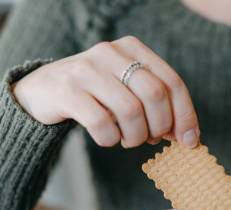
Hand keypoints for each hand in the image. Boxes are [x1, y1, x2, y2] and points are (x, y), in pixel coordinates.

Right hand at [13, 36, 199, 147]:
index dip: (185, 115)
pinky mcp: (67, 91)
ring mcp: (87, 70)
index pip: (172, 82)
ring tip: (128, 139)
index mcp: (132, 48)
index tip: (189, 140)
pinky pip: (102, 123)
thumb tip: (188, 135)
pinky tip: (107, 138)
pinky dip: (110, 139)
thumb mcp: (127, 89)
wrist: (42, 90)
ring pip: (131, 111)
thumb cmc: (95, 94)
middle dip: (160, 127)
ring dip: (135, 137)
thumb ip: (156, 104)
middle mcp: (110, 52)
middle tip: (150, 139)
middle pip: (155, 95)